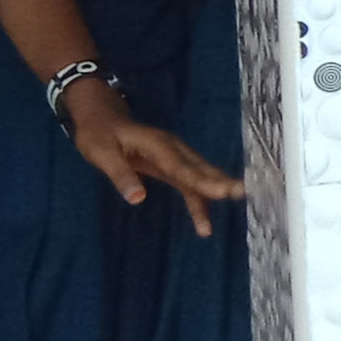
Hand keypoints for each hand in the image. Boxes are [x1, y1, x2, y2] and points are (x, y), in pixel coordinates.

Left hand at [65, 81, 243, 236]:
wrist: (102, 118)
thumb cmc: (99, 135)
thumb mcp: (101, 154)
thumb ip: (121, 175)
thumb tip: (138, 199)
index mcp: (157, 144)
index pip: (181, 166)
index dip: (201, 180)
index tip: (221, 192)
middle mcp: (172, 148)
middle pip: (199, 167)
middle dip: (220, 181)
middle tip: (241, 193)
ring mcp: (174, 156)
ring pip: (199, 175)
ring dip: (215, 189)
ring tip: (235, 203)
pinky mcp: (171, 166)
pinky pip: (189, 182)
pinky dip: (199, 199)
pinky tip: (204, 221)